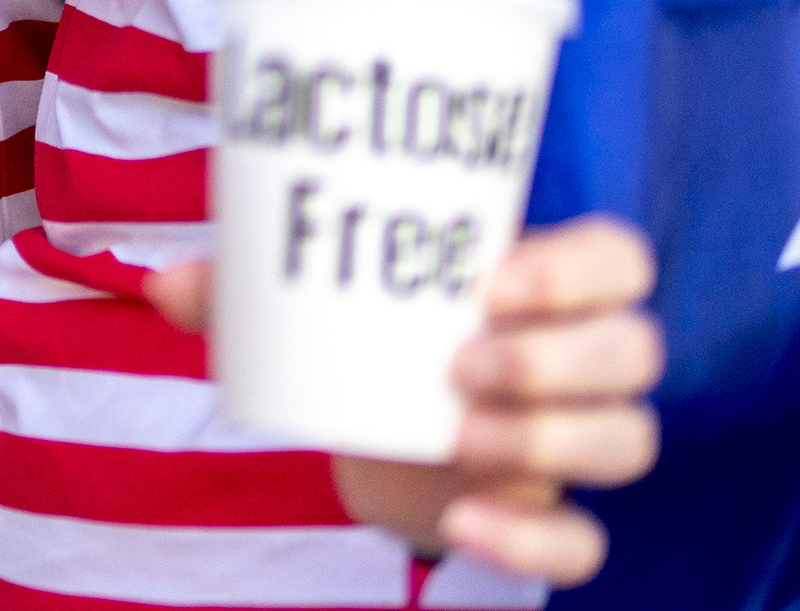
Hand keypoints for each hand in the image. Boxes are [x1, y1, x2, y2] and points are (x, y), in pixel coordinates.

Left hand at [141, 216, 663, 582]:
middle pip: (636, 351)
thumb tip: (163, 285)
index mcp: (544, 280)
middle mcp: (580, 356)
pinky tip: (468, 522)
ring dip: (550, 440)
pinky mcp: (549, 512)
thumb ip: (245, 285)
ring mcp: (573, 438)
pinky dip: (535, 541)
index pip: (620, 258)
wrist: (368, 418)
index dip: (580, 270)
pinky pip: (584, 542)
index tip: (491, 282)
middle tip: (460, 364)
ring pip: (628, 441)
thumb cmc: (363, 330)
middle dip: (556, 361)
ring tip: (461, 434)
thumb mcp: (313, 298)